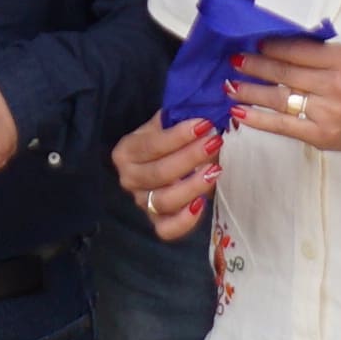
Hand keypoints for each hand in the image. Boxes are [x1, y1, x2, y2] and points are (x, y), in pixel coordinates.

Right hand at [112, 111, 222, 242]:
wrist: (161, 160)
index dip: (178, 136)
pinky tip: (201, 203)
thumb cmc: (167, 140)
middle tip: (215, 143)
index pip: (151, 145)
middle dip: (190, 157)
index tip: (205, 124)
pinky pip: (166, 230)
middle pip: (158, 173)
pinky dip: (183, 221)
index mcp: (126, 152)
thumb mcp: (165, 124)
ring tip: (214, 171)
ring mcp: (141, 202)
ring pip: (163, 201)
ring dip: (191, 186)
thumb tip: (204, 109)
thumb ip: (178, 118)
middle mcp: (128, 179)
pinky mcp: (156, 221)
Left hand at [227, 35, 340, 159]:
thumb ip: (321, 54)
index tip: (252, 42)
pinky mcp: (322, 136)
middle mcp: (336, 86)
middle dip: (254, 65)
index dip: (270, 46)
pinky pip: (283, 126)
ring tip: (229, 84)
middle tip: (233, 59)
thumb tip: (279, 45)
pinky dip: (258, 119)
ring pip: (278, 98)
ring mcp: (328, 113)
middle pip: (284, 72)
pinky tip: (240, 111)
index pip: (297, 50)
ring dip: (249, 90)